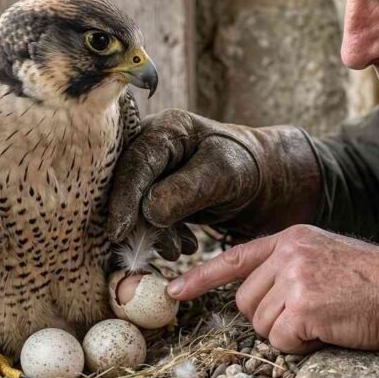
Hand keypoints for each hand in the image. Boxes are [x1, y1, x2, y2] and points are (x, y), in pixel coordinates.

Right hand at [107, 109, 321, 258]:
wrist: (257, 179)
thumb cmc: (243, 167)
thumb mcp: (221, 174)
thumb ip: (185, 190)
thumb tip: (148, 211)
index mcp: (166, 129)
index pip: (136, 162)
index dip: (124, 198)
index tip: (120, 231)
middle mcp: (150, 145)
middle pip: (126, 185)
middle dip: (141, 223)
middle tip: (167, 249)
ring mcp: (150, 169)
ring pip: (134, 206)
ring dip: (154, 234)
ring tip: (182, 248)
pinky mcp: (153, 191)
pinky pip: (144, 216)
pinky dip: (161, 236)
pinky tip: (183, 244)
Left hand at [167, 225, 378, 352]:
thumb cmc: (369, 283)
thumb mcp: (324, 255)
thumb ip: (287, 265)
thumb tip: (253, 293)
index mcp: (290, 238)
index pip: (234, 257)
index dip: (201, 277)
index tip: (175, 291)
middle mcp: (288, 253)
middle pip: (245, 301)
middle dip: (270, 318)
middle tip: (308, 314)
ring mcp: (294, 278)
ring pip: (260, 324)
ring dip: (287, 333)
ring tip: (322, 319)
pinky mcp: (303, 306)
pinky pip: (280, 340)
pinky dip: (300, 345)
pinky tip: (326, 330)